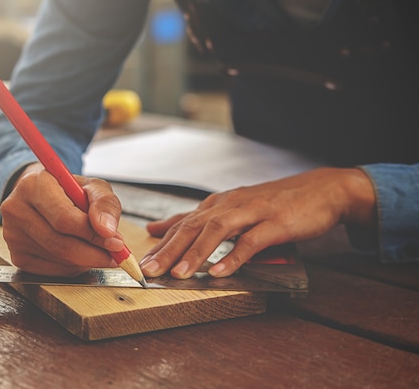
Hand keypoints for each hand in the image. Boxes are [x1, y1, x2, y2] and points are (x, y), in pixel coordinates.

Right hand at [0, 163, 125, 275]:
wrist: (41, 196)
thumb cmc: (68, 190)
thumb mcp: (92, 187)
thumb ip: (105, 203)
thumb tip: (108, 231)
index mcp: (33, 184)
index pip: (64, 218)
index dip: (93, 235)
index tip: (116, 242)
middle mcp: (16, 209)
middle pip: (60, 244)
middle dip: (94, 253)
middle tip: (114, 255)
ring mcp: (12, 235)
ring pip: (58, 259)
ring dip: (85, 260)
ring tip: (96, 248)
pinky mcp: (16, 255)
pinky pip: (51, 271)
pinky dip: (72, 267)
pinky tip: (78, 254)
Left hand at [139, 168, 375, 278]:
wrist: (322, 190)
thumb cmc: (275, 203)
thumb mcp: (234, 209)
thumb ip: (199, 220)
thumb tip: (161, 228)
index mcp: (219, 204)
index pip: (183, 223)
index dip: (162, 243)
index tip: (141, 262)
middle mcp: (230, 204)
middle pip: (193, 227)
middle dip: (169, 250)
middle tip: (149, 270)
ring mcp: (253, 212)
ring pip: (217, 230)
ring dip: (196, 253)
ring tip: (178, 274)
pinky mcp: (276, 222)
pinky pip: (251, 241)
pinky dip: (234, 257)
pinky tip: (220, 272)